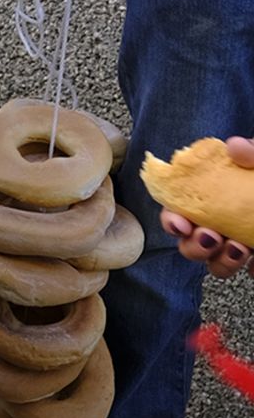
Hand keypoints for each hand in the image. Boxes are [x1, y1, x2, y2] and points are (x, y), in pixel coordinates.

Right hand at [162, 136, 253, 275]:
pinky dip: (253, 268)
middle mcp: (228, 218)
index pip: (183, 207)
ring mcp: (246, 241)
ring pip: (217, 264)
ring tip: (241, 250)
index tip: (182, 222)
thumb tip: (233, 146)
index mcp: (223, 191)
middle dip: (194, 246)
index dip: (172, 217)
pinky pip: (251, 271)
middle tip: (213, 237)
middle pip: (192, 242)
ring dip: (221, 262)